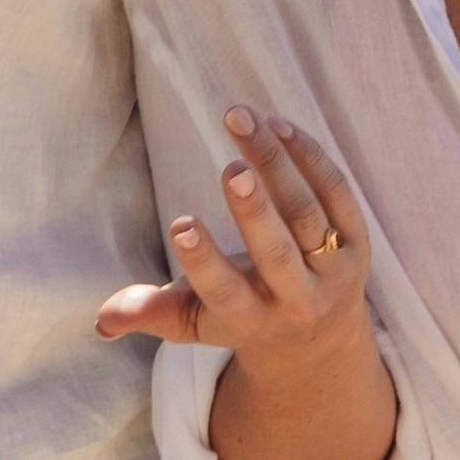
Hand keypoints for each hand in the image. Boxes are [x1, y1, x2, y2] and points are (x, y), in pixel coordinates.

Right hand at [95, 109, 371, 361]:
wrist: (319, 340)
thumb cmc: (240, 318)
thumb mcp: (195, 323)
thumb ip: (152, 314)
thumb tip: (102, 321)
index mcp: (249, 320)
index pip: (226, 293)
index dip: (205, 262)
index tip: (182, 225)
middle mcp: (296, 298)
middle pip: (279, 254)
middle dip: (255, 213)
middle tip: (232, 170)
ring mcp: (333, 270)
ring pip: (308, 215)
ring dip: (277, 165)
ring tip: (241, 120)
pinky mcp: (358, 242)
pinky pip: (337, 194)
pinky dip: (310, 158)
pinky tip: (277, 126)